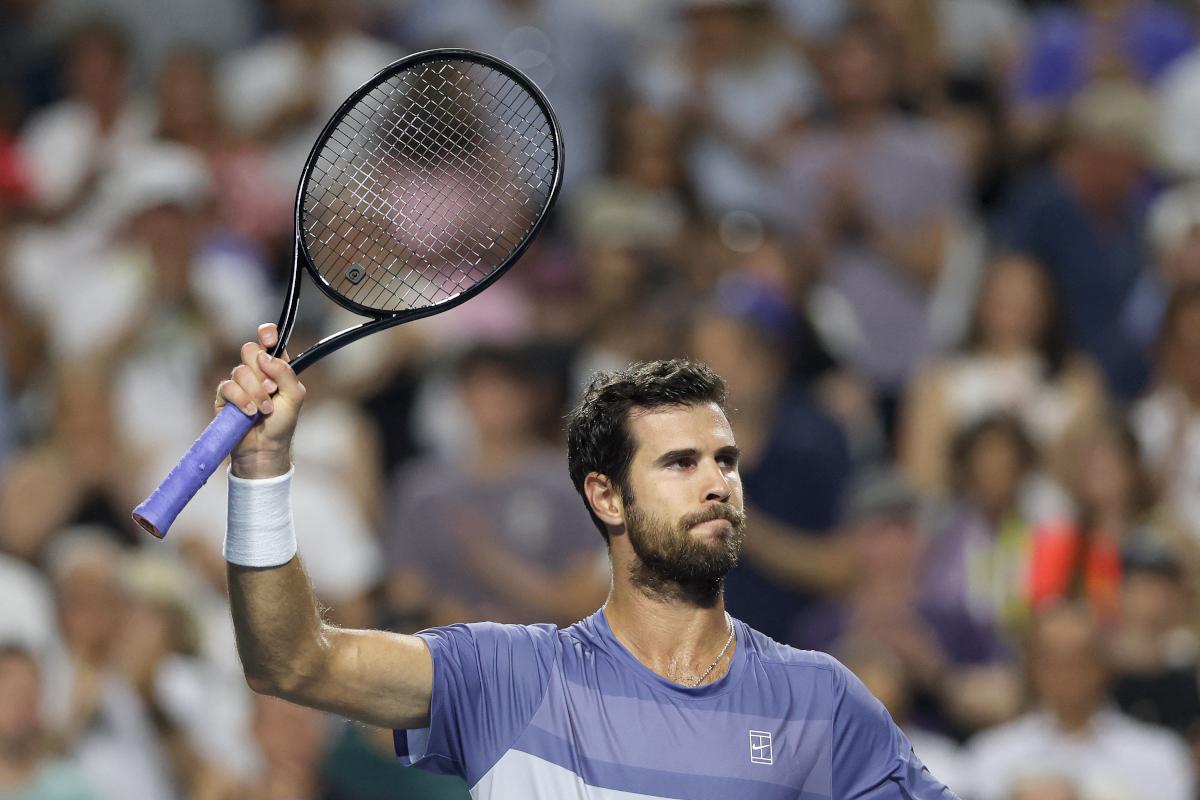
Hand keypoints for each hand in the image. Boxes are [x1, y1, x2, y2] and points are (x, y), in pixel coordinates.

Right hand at [217, 323, 305, 477]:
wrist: (266, 448)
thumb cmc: (282, 423)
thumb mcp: (294, 396)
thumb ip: (285, 373)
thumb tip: (265, 356)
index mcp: (275, 367)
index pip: (268, 341)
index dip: (267, 334)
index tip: (268, 339)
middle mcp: (256, 371)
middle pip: (250, 350)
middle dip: (261, 370)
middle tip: (272, 389)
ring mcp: (239, 383)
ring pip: (240, 370)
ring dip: (256, 391)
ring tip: (265, 410)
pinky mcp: (225, 396)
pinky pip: (228, 387)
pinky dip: (242, 400)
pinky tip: (250, 412)